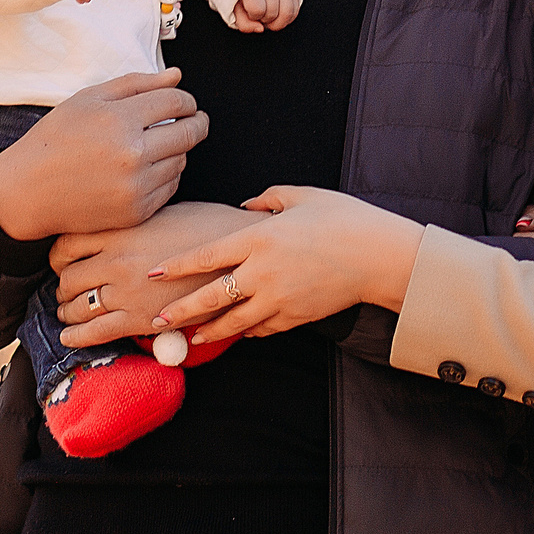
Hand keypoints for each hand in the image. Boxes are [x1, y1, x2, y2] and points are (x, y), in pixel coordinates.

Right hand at [0, 70, 207, 240]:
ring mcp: (136, 187)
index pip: (176, 102)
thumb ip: (136, 84)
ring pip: (181, 160)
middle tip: (195, 118)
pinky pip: (170, 187)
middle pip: (189, 133)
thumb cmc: (56, 139)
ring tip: (159, 143)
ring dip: (178, 148)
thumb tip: (177, 76)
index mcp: (120, 120)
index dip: (187, 99)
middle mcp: (132, 155)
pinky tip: (148, 166)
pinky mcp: (136, 212)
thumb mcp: (89, 99)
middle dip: (197, 121)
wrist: (29, 190)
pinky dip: (167, 174)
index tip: (186, 102)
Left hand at [50, 202, 252, 346]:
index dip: (59, 257)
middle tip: (65, 290)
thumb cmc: (207, 226)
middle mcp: (117, 259)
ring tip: (67, 312)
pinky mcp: (140, 317)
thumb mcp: (162, 212)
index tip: (63, 262)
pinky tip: (68, 337)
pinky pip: (95, 331)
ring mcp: (126, 290)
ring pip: (77, 305)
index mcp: (121, 229)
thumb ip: (130, 223)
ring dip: (67, 311)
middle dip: (63, 287)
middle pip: (68, 277)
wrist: (240, 253)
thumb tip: (110, 230)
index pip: (67, 244)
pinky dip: (76, 337)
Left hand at [145, 186, 421, 344]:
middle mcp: (263, 272)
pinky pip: (262, 329)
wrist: (381, 256)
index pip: (206, 256)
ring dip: (208, 331)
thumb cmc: (344, 218)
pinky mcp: (296, 317)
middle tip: (155, 321)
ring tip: (189, 338)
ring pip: (233, 322)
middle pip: (211, 297)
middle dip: (180, 311)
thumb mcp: (303, 195)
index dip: (176, 266)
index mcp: (260, 238)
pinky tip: (235, 332)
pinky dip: (246, 331)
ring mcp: (279, 299)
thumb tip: (247, 206)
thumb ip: (269, 199)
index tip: (152, 273)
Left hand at [228, 0, 301, 32]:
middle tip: (260, 12)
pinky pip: (294, 12)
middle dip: (264, 19)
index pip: (257, 9)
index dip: (253, 16)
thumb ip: (244, 23)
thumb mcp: (237, 9)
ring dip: (277, 22)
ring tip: (270, 16)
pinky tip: (278, 15)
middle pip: (272, 13)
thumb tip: (260, 29)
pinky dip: (286, 19)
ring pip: (286, 13)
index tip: (250, 10)